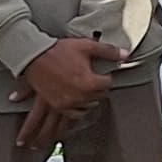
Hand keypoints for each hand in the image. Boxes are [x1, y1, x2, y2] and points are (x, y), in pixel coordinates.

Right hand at [16, 34, 114, 152]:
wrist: (35, 56)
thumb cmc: (60, 50)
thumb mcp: (86, 46)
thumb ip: (108, 51)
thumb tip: (125, 55)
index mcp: (89, 83)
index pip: (108, 84)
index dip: (106, 77)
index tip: (104, 73)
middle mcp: (80, 96)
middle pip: (98, 97)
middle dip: (99, 89)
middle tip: (96, 80)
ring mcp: (68, 103)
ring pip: (87, 107)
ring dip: (89, 101)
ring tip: (88, 94)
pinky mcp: (57, 105)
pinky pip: (72, 115)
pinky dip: (77, 111)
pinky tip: (78, 105)